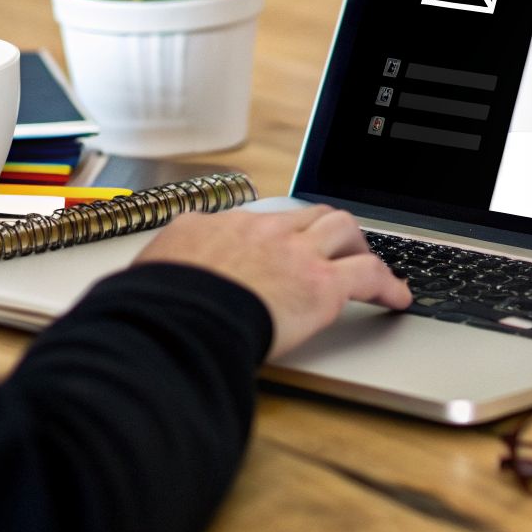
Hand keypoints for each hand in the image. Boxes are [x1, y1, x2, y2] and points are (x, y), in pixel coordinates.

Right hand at [135, 204, 410, 357]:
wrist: (178, 318)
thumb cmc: (154, 308)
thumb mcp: (143, 279)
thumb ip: (150, 277)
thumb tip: (133, 289)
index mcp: (209, 228)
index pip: (248, 221)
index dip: (268, 235)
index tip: (272, 246)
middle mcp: (256, 230)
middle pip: (302, 213)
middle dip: (321, 227)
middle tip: (332, 245)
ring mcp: (292, 253)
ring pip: (341, 229)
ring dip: (357, 244)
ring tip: (366, 262)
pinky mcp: (321, 284)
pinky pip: (368, 275)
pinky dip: (387, 285)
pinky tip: (397, 298)